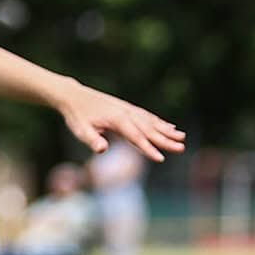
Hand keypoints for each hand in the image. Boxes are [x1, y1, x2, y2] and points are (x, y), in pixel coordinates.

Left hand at [58, 82, 185, 160]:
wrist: (73, 96)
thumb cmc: (76, 116)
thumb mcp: (80, 130)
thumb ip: (92, 140)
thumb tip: (102, 150)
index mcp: (116, 119)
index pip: (136, 137)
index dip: (148, 148)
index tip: (161, 159)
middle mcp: (125, 112)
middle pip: (148, 128)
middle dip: (165, 139)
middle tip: (181, 148)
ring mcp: (127, 109)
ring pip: (150, 121)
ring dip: (166, 129)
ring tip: (181, 136)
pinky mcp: (126, 108)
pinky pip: (146, 116)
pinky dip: (159, 122)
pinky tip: (168, 126)